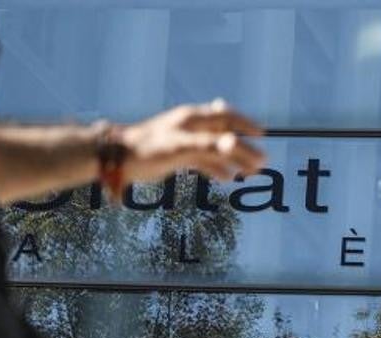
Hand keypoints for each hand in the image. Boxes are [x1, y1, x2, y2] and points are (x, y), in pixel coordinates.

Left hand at [119, 99, 265, 182]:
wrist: (118, 159)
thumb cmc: (148, 149)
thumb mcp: (180, 147)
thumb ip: (209, 146)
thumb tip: (234, 143)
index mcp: (192, 119)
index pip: (225, 117)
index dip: (245, 124)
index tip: (262, 134)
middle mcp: (191, 127)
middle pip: (224, 134)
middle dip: (244, 147)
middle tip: (262, 161)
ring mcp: (185, 142)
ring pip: (215, 149)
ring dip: (233, 159)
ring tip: (250, 172)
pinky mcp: (177, 156)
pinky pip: (203, 161)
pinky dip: (216, 168)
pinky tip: (227, 178)